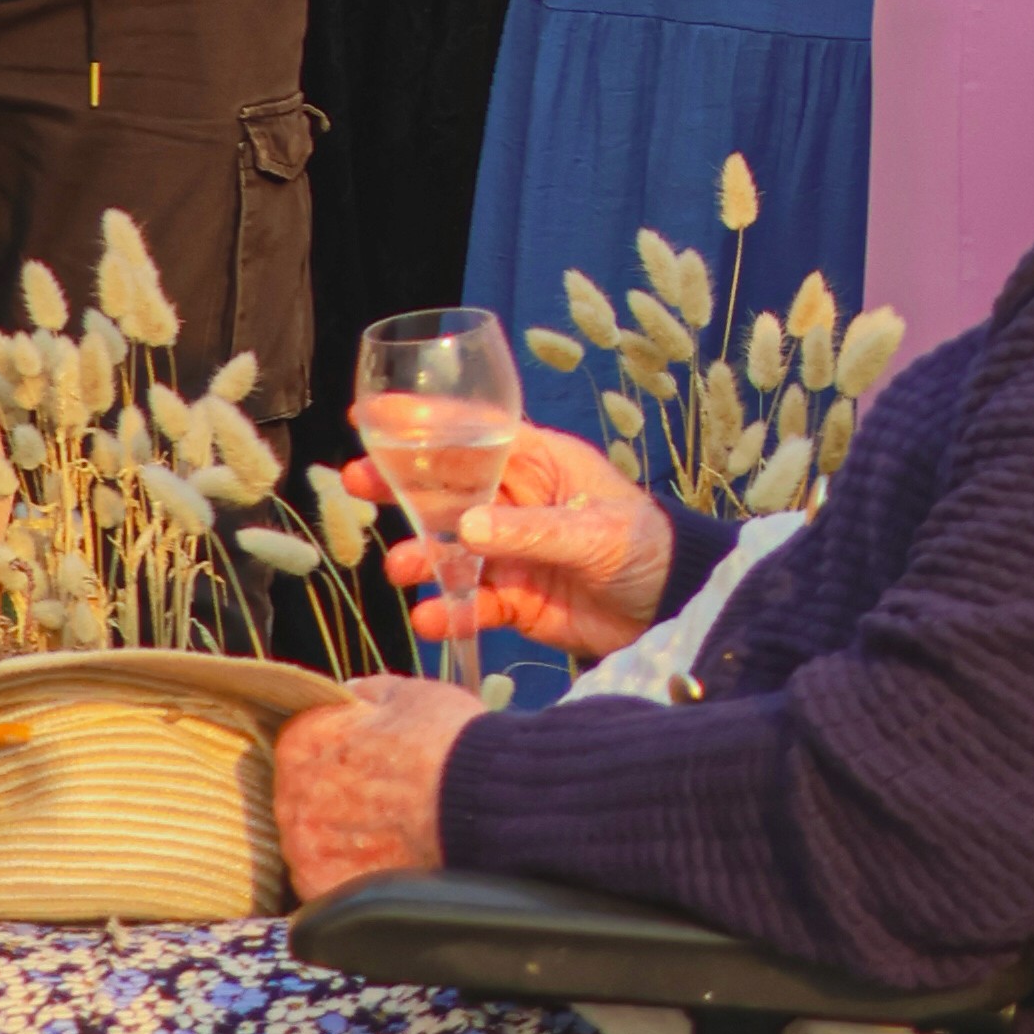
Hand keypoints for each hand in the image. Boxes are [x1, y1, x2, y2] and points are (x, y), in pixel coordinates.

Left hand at [269, 679, 464, 894]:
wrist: (477, 801)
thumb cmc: (446, 742)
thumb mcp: (408, 693)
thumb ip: (365, 693)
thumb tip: (350, 695)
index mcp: (303, 741)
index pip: (301, 746)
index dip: (335, 752)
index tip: (360, 762)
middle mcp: (293, 793)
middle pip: (302, 796)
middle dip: (333, 796)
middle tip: (377, 800)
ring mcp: (304, 845)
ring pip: (308, 841)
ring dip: (336, 838)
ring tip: (381, 835)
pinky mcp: (324, 885)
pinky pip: (322, 881)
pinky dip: (344, 875)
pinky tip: (377, 863)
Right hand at [380, 414, 674, 662]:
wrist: (674, 610)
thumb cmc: (647, 547)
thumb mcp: (594, 531)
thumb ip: (531, 531)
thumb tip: (468, 528)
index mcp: (541, 465)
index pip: (475, 435)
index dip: (425, 423)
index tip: (373, 416)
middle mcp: (518, 504)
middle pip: (448, 489)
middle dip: (401, 487)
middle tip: (358, 484)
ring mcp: (512, 553)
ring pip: (451, 549)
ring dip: (422, 557)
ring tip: (403, 569)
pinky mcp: (515, 601)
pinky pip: (471, 603)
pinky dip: (450, 611)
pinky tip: (433, 617)